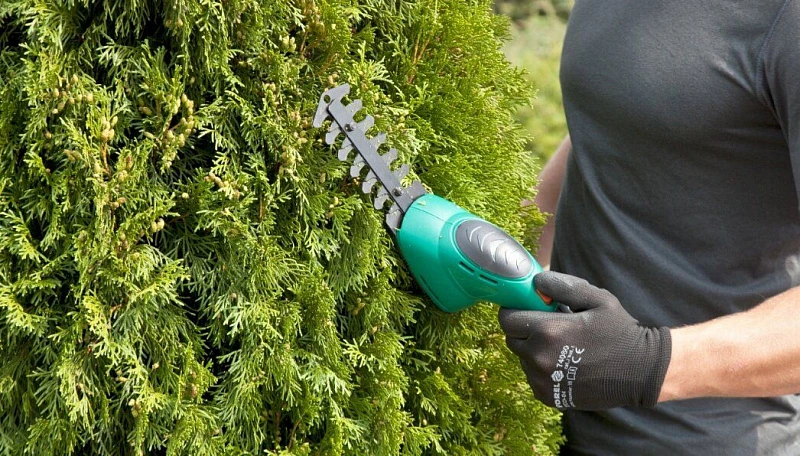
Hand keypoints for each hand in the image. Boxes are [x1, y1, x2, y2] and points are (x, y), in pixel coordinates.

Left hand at [499, 271, 671, 409]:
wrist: (641, 372)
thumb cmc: (620, 330)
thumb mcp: (597, 299)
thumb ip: (562, 286)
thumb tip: (535, 281)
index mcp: (548, 331)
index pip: (507, 318)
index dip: (514, 309)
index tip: (528, 307)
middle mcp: (539, 358)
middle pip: (511, 338)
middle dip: (523, 328)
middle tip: (547, 324)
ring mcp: (542, 380)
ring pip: (521, 358)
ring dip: (532, 349)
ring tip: (560, 344)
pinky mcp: (547, 396)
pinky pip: (531, 376)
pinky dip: (541, 368)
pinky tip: (563, 362)